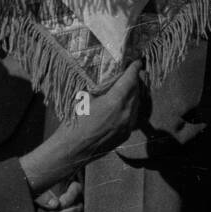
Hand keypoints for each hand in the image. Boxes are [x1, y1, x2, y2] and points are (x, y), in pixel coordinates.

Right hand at [18, 62, 145, 192]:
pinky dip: (130, 107)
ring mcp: (128, 126)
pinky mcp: (126, 135)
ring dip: (134, 94)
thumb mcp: (87, 98)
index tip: (137, 62)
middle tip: (131, 73)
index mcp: (115, 102)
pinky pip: (133, 116)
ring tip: (128, 87)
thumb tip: (113, 80)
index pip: (130, 80)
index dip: (134, 69)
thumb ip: (104, 89)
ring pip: (136, 104)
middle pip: (136, 91)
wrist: (73, 150)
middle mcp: (126, 113)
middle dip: (134, 81)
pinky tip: (124, 104)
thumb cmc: (75, 121)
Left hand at [36, 180, 82, 211]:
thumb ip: (46, 196)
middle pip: (75, 211)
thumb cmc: (43, 198)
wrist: (44, 211)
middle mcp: (80, 204)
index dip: (67, 200)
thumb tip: (54, 204)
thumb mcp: (42, 193)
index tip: (56, 205)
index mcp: (74, 190)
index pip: (75, 192)